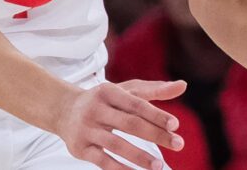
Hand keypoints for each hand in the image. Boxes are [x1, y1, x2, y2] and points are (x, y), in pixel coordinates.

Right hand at [54, 79, 186, 169]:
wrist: (63, 110)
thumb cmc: (104, 100)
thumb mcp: (126, 91)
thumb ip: (154, 90)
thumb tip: (183, 85)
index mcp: (109, 91)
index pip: (136, 104)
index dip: (156, 115)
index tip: (176, 125)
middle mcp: (96, 109)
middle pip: (129, 123)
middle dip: (156, 135)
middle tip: (179, 144)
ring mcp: (86, 129)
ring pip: (116, 144)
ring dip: (140, 156)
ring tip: (160, 166)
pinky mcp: (80, 148)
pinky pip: (103, 161)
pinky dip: (121, 169)